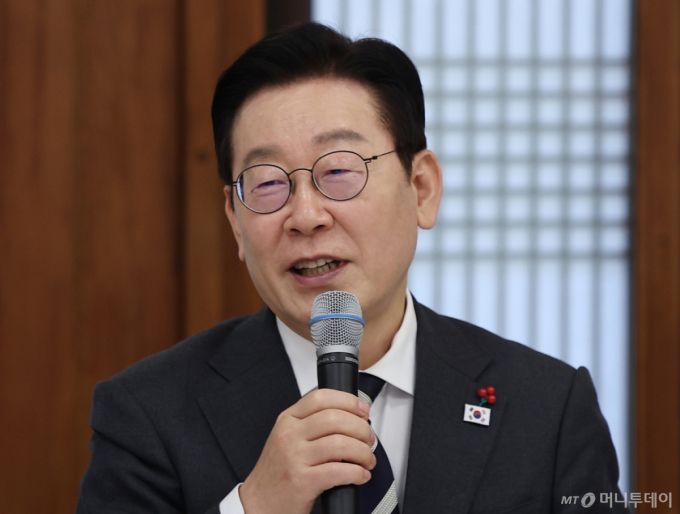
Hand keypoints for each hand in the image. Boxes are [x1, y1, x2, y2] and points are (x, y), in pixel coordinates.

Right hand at [239, 388, 375, 513]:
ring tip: (367, 460)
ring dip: (363, 452)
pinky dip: (357, 473)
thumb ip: (310, 423)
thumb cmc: (277, 471)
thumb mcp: (287, 438)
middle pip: (335, 418)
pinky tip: (360, 475)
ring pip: (340, 444)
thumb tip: (350, 416)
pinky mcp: (302, 482)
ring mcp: (294, 458)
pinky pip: (339, 471)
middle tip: (369, 439)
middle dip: (361, 428)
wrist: (258, 503)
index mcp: (287, 420)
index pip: (320, 397)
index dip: (348, 400)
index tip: (363, 409)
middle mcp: (289, 435)